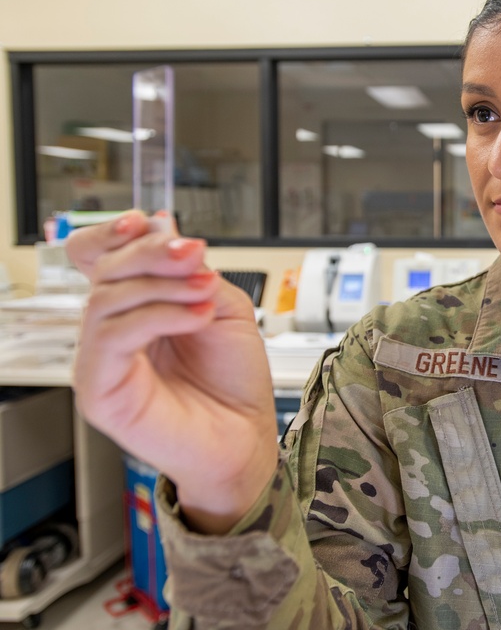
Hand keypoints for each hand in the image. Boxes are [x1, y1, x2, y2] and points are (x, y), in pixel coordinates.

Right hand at [68, 211, 277, 532]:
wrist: (245, 438)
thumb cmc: (233, 383)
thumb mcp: (223, 308)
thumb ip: (193, 270)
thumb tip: (165, 226)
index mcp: (134, 309)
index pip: (97, 258)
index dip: (113, 234)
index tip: (148, 220)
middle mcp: (111, 332)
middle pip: (102, 270)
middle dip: (152, 252)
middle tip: (194, 252)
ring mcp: (101, 361)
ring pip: (106, 299)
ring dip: (163, 284)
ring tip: (205, 290)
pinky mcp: (99, 391)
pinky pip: (113, 337)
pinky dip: (161, 316)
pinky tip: (197, 317)